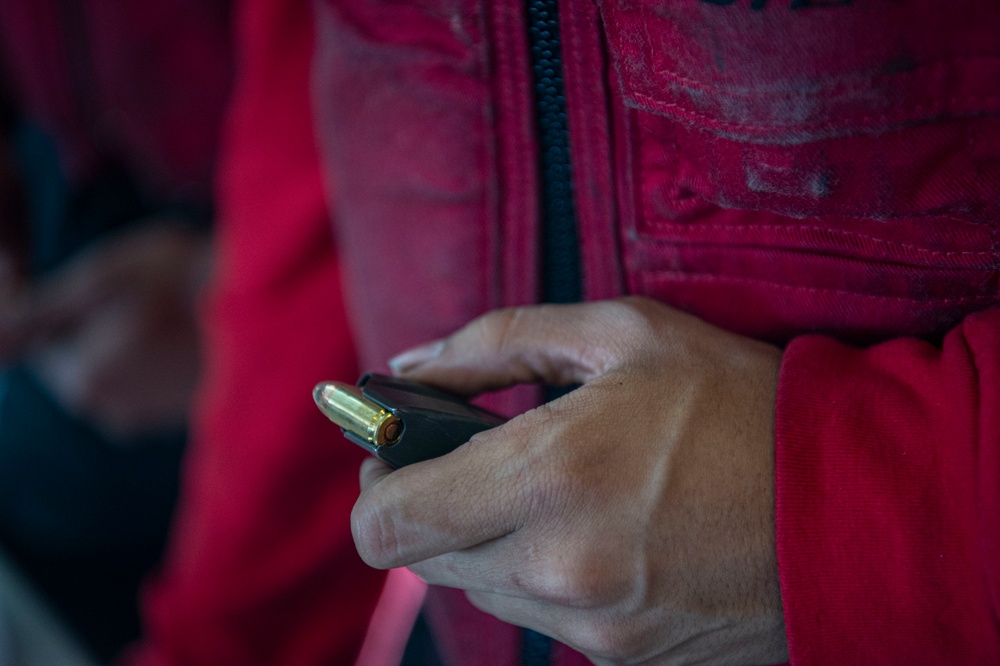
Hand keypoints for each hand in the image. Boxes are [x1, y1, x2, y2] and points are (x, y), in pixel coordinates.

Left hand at [0, 222, 210, 439]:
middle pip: (71, 361)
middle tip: (114, 280)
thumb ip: (39, 311)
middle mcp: (111, 411)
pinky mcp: (178, 416)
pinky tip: (171, 325)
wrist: (272, 306)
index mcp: (84, 380)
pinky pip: (141, 384)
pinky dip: (146, 356)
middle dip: (79, 323)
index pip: (34, 343)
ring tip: (148, 301)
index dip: (34, 299)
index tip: (45, 260)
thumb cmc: (186, 280)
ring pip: (107, 372)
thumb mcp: (102, 278)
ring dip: (114, 339)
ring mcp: (149, 418)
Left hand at [353, 297, 788, 664]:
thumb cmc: (737, 401)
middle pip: (424, 559)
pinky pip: (543, 616)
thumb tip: (407, 364)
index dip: (374, 488)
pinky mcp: (622, 656)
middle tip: (481, 461)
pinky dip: (547, 573)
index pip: (386, 525)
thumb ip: (494, 343)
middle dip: (435, 508)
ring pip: (482, 589)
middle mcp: (555, 567)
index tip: (394, 456)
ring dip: (494, 541)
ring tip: (560, 489)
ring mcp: (590, 625)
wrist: (854, 505)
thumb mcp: (620, 334)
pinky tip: (604, 529)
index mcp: (545, 477)